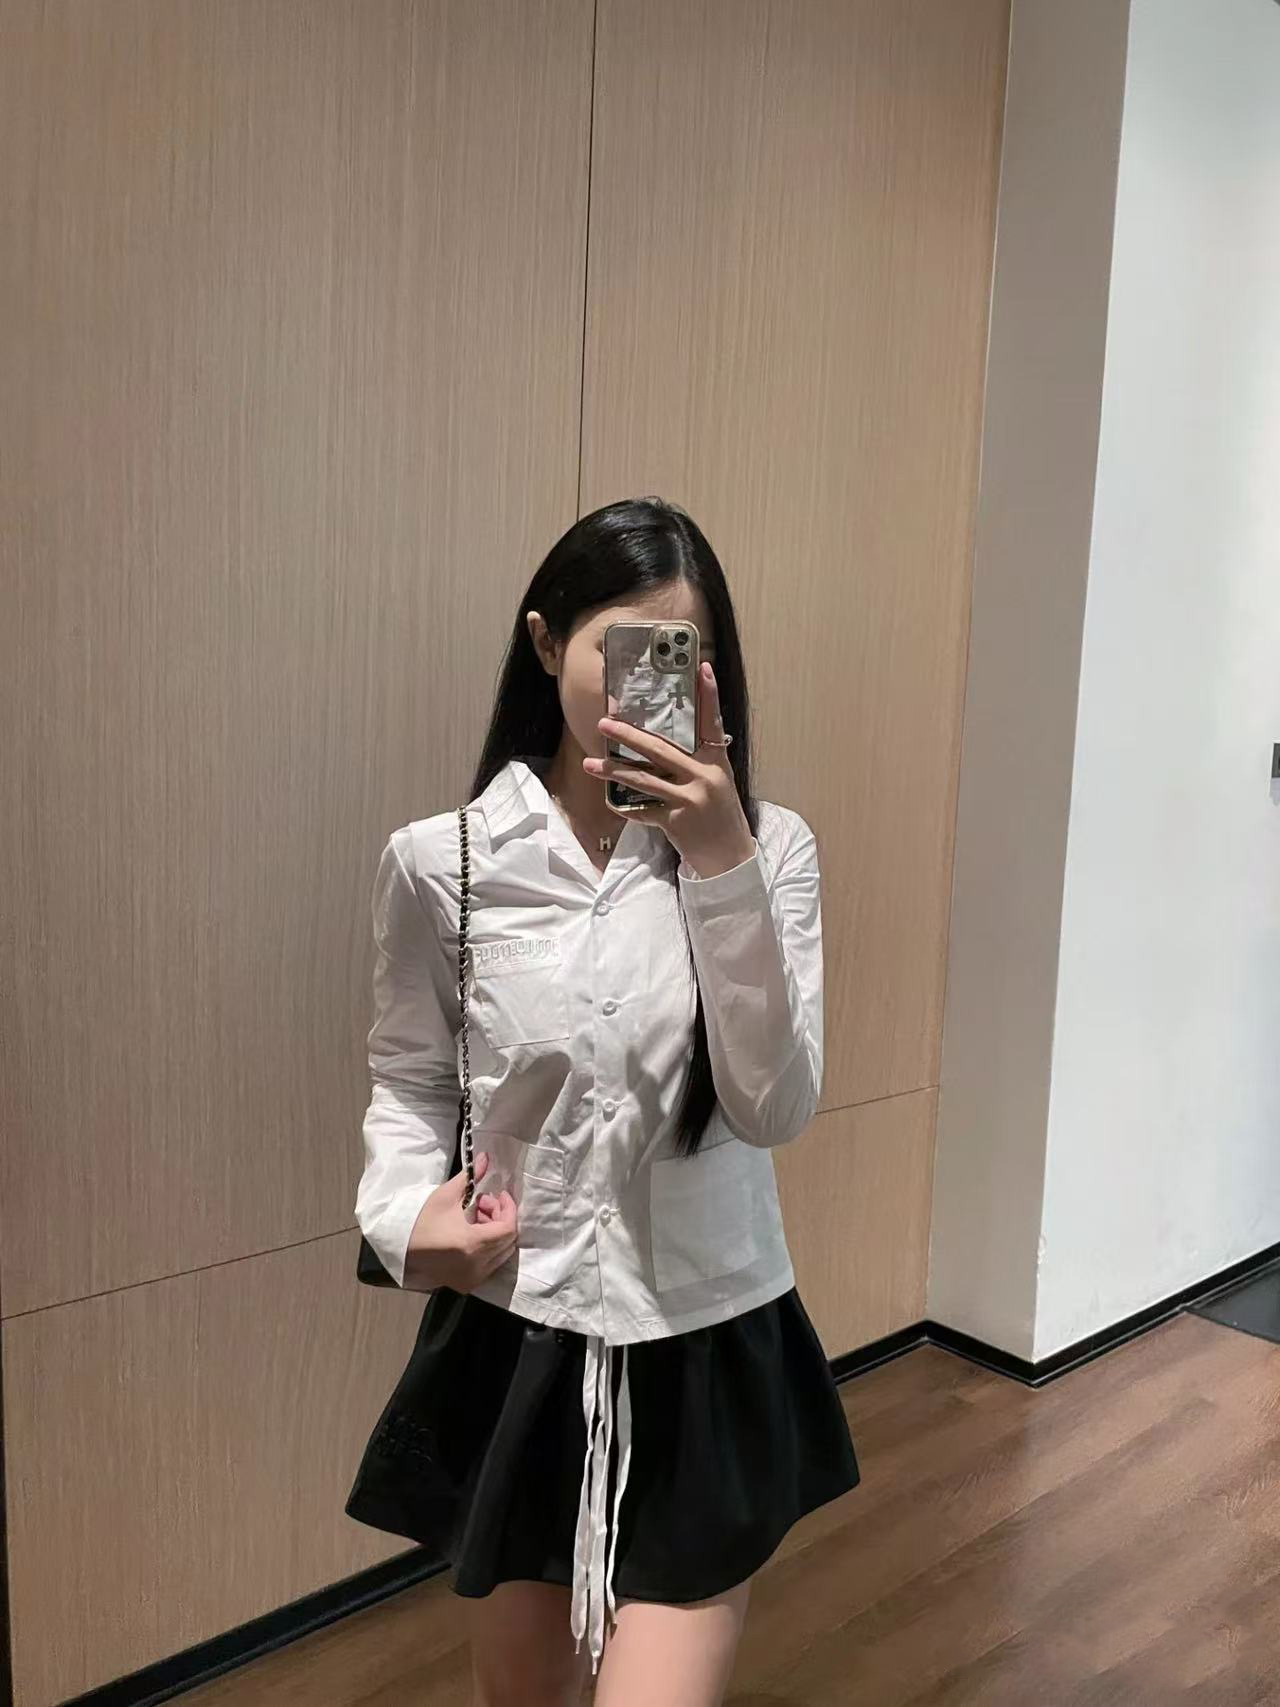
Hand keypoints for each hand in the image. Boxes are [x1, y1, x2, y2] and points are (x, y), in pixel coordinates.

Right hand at [403, 1151, 517, 1292]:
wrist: (400, 1248)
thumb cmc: (422, 1221)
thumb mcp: (446, 1195)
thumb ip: (471, 1177)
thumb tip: (485, 1157)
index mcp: (472, 1244)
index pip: (508, 1228)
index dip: (508, 1208)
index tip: (500, 1194)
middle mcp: (476, 1266)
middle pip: (508, 1241)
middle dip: (501, 1218)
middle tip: (483, 1203)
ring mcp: (472, 1278)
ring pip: (501, 1254)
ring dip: (496, 1233)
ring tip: (476, 1217)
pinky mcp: (467, 1284)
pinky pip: (491, 1265)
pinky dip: (489, 1249)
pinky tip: (473, 1233)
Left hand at [584, 660, 755, 877]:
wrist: (730, 858)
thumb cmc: (720, 817)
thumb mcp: (717, 783)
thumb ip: (696, 763)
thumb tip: (660, 745)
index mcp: (717, 762)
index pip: (713, 722)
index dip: (709, 695)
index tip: (702, 668)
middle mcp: (705, 776)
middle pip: (660, 749)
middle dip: (628, 736)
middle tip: (604, 723)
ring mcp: (690, 799)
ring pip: (643, 779)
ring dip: (613, 771)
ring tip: (590, 763)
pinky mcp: (677, 821)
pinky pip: (643, 810)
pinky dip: (625, 806)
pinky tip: (609, 800)